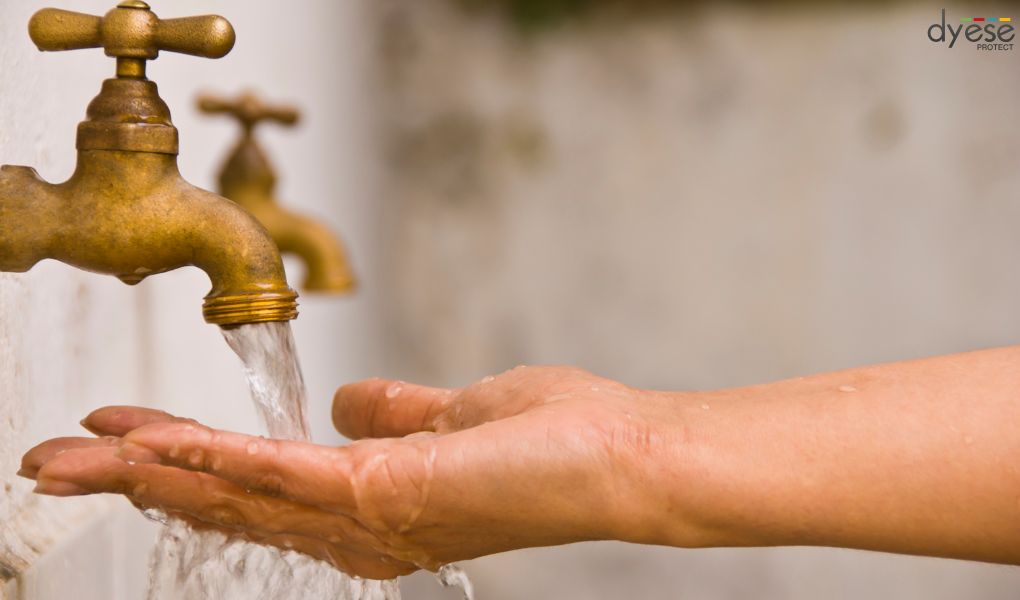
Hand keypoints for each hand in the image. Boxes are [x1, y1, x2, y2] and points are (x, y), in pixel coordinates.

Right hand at [20, 366, 673, 578]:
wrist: (616, 457)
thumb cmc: (552, 438)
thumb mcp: (451, 416)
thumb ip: (397, 414)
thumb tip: (349, 399)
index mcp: (367, 501)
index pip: (255, 483)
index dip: (184, 462)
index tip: (124, 436)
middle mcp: (354, 525)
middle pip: (223, 500)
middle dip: (134, 479)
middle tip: (53, 460)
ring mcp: (363, 515)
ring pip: (233, 492)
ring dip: (149, 471)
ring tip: (74, 454)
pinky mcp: (380, 492)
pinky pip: (278, 474)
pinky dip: (211, 458)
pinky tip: (153, 442)